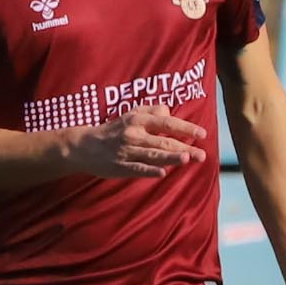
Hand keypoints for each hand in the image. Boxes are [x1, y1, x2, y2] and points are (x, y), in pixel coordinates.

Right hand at [64, 105, 208, 178]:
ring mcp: (126, 151)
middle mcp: (133, 134)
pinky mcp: (120, 166)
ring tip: (186, 158)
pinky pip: (137, 168)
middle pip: (163, 141)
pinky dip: (149, 170)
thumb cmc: (112, 130)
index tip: (201, 134)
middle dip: (184, 148)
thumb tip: (170, 111)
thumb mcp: (130, 114)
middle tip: (202, 155)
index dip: (185, 128)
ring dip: (170, 157)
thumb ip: (151, 111)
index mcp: (138, 119)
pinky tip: (162, 173)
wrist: (83, 145)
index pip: (166, 123)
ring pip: (152, 154)